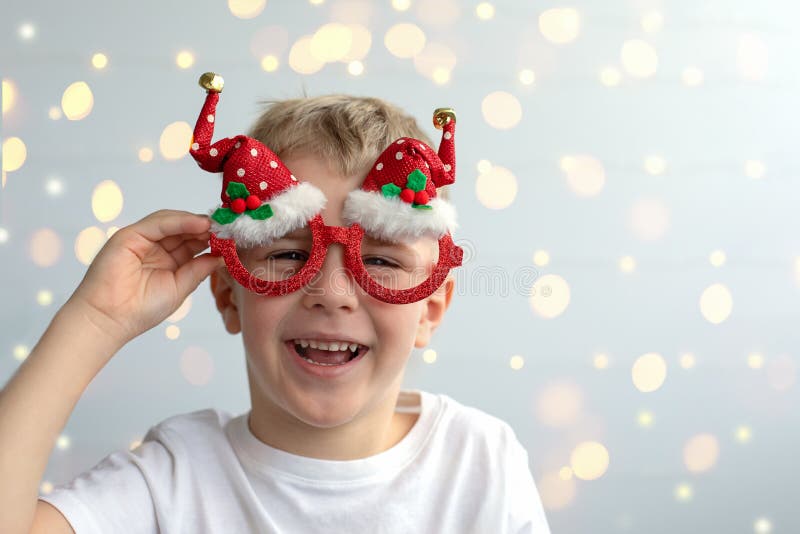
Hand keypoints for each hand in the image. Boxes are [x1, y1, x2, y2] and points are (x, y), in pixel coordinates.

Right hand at [68, 209, 222, 346]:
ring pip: (173, 222)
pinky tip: (199, 224)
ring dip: (196, 222)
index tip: (233, 237)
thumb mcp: (180, 287)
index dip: (213, 239)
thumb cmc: (141, 309)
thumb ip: (199, 269)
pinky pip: (158, 222)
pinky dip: (180, 221)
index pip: (194, 243)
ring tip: (217, 225)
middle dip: (208, 228)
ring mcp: (143, 239)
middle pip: (186, 230)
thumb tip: (223, 257)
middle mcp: (157, 247)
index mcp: (169, 261)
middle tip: (229, 227)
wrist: (110, 319)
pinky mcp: (130, 235)